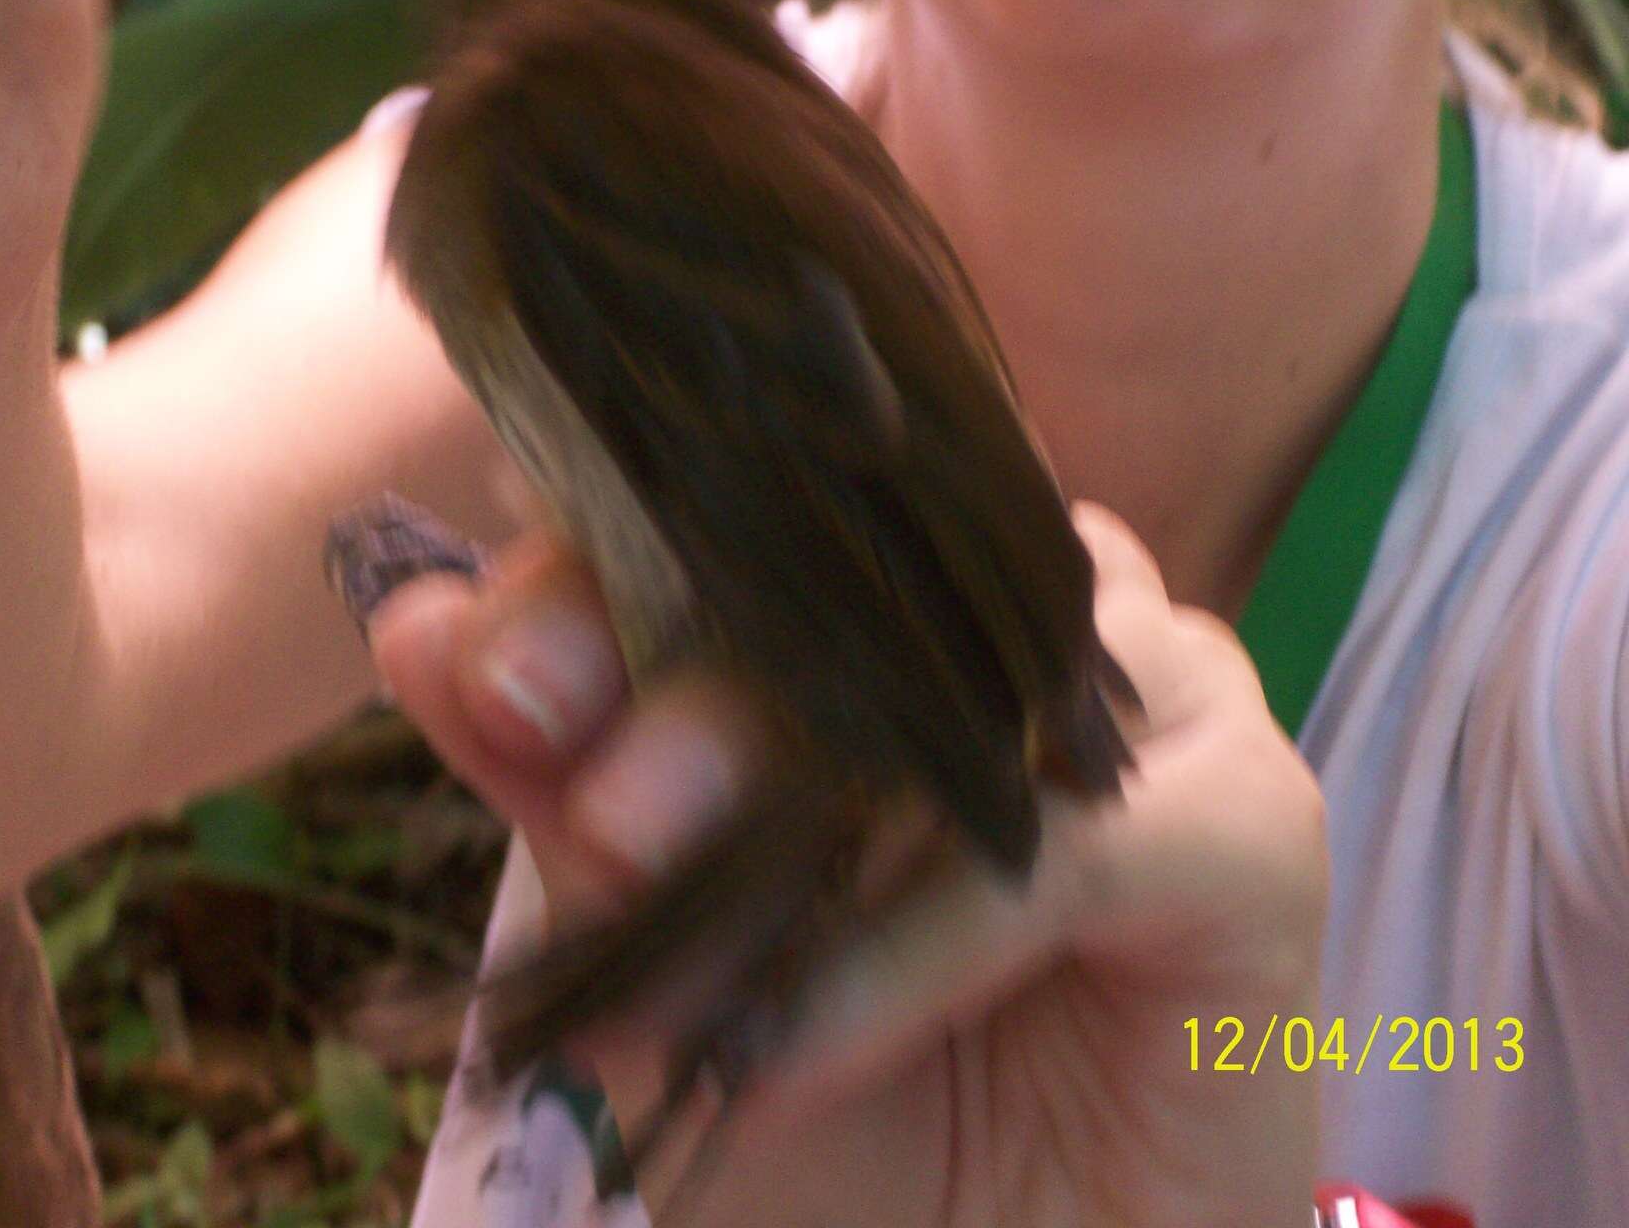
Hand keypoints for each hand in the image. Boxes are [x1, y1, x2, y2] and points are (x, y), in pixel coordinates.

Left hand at [373, 499, 1325, 1227]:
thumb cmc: (828, 1139)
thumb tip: (416, 620)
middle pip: (847, 582)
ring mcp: (1135, 713)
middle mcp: (997, 638)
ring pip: (971, 674)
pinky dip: (925, 937)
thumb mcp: (650, 971)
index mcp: (861, 640)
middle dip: (689, 697)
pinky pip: (1077, 841)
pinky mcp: (1250, 827)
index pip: (725, 529)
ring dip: (805, 810)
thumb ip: (557, 799)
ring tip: (679, 950)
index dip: (595, 580)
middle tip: (593, 823)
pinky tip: (800, 1046)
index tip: (482, 675)